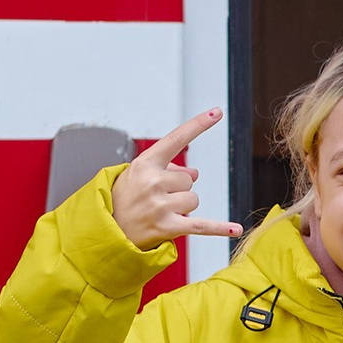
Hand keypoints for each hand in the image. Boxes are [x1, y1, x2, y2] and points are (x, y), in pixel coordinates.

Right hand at [111, 111, 241, 252]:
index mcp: (145, 163)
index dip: (198, 125)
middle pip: (189, 179)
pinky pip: (201, 225)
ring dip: (183, 207)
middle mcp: (153, 181)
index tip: (217, 112)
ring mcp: (160, 205)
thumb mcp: (138, 174)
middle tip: (156, 198)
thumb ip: (167, 168)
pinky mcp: (168, 227)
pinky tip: (235, 229)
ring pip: (194, 200)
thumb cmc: (124, 199)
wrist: (107, 229)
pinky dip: (219, 228)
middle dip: (178, 189)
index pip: (177, 139)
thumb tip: (194, 173)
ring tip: (161, 212)